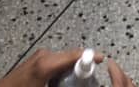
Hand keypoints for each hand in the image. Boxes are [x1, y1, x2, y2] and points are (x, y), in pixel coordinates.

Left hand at [0, 49, 137, 86]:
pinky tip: (61, 82)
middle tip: (89, 77)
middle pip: (70, 57)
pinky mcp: (36, 60)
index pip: (74, 55)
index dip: (90, 56)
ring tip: (75, 81)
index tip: (102, 59)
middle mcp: (44, 55)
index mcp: (47, 63)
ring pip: (62, 61)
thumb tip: (75, 81)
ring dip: (70, 70)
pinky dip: (61, 71)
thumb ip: (63, 83)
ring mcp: (39, 56)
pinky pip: (55, 63)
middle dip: (81, 67)